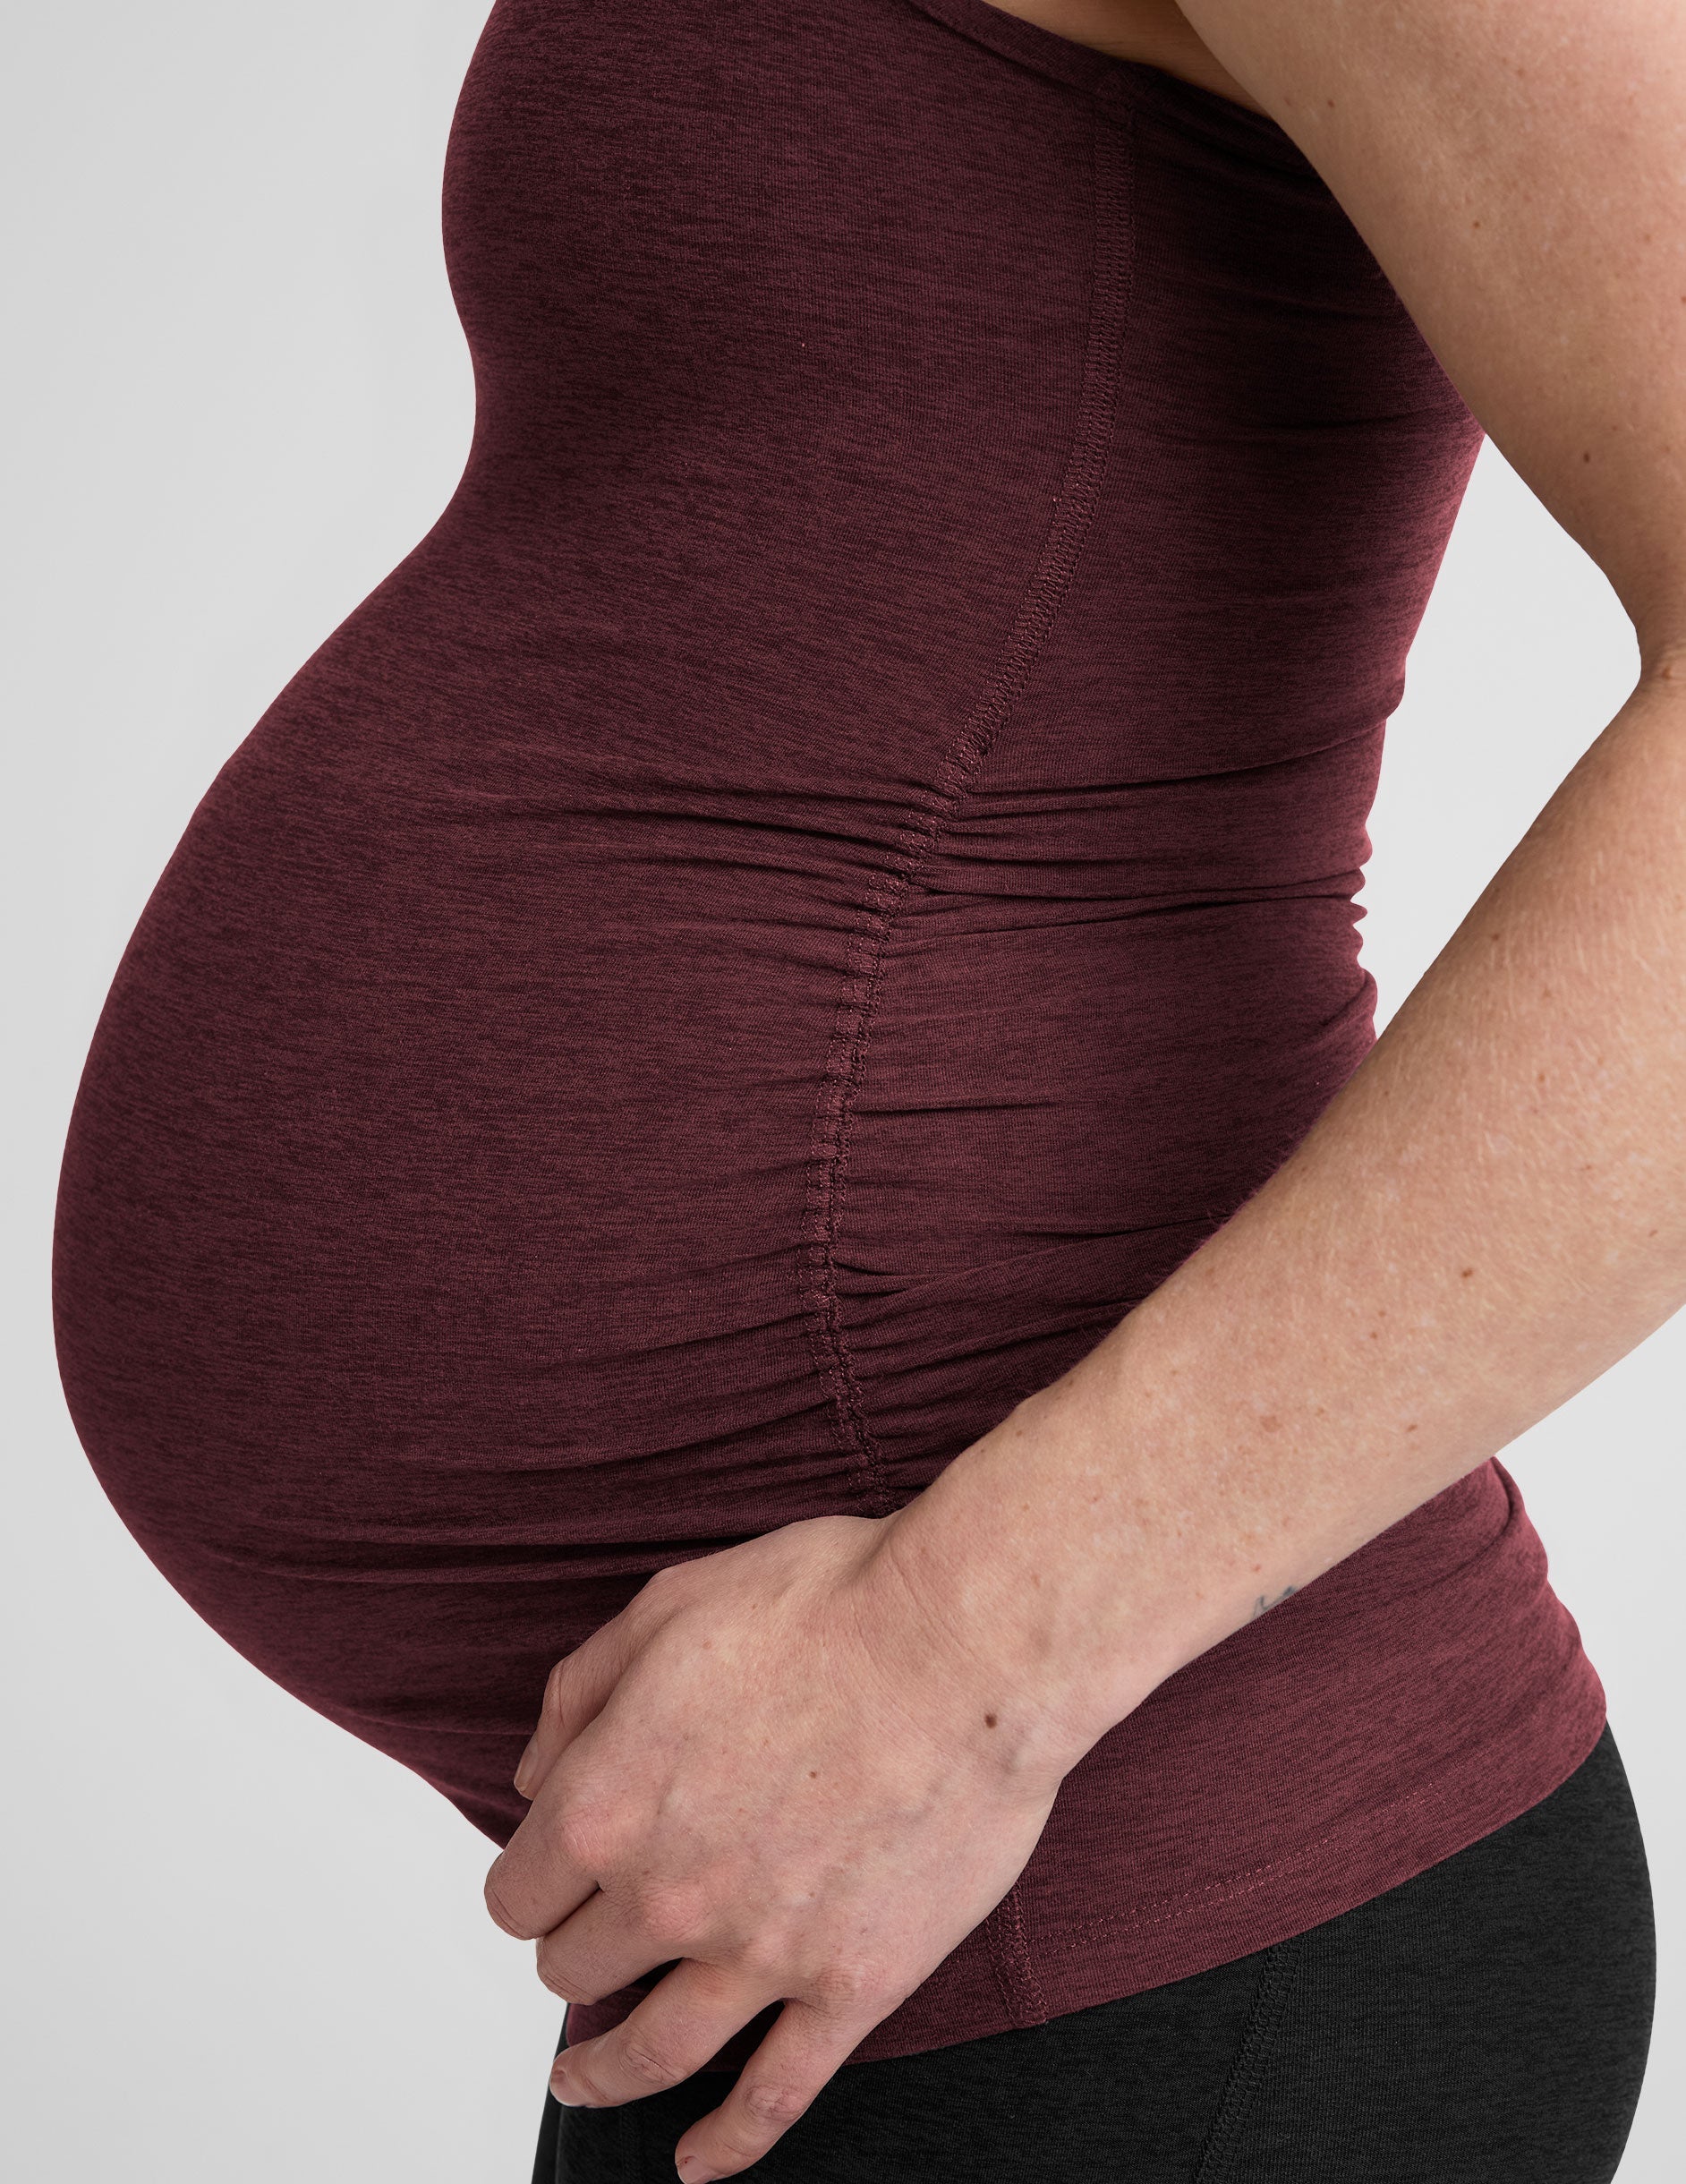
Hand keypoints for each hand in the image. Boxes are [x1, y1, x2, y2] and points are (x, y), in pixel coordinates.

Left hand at [482, 1509, 1067, 2181]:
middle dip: (576, 1951)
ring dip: (602, 2075)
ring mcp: (761, 1953)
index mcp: (607, 1804)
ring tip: (583, 2080)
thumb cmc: (827, 1604)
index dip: (529, 1885)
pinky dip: (726, 2143)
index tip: (551, 1879)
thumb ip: (576, 1698)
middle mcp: (667, 1896)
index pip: (517, 1894)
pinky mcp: (852, 1983)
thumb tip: (531, 1779)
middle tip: (599, 1936)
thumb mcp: (665, 1607)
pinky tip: (696, 2161)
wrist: (967, 1640)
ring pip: (652, 2052)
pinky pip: (775, 2097)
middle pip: (576, 1971)